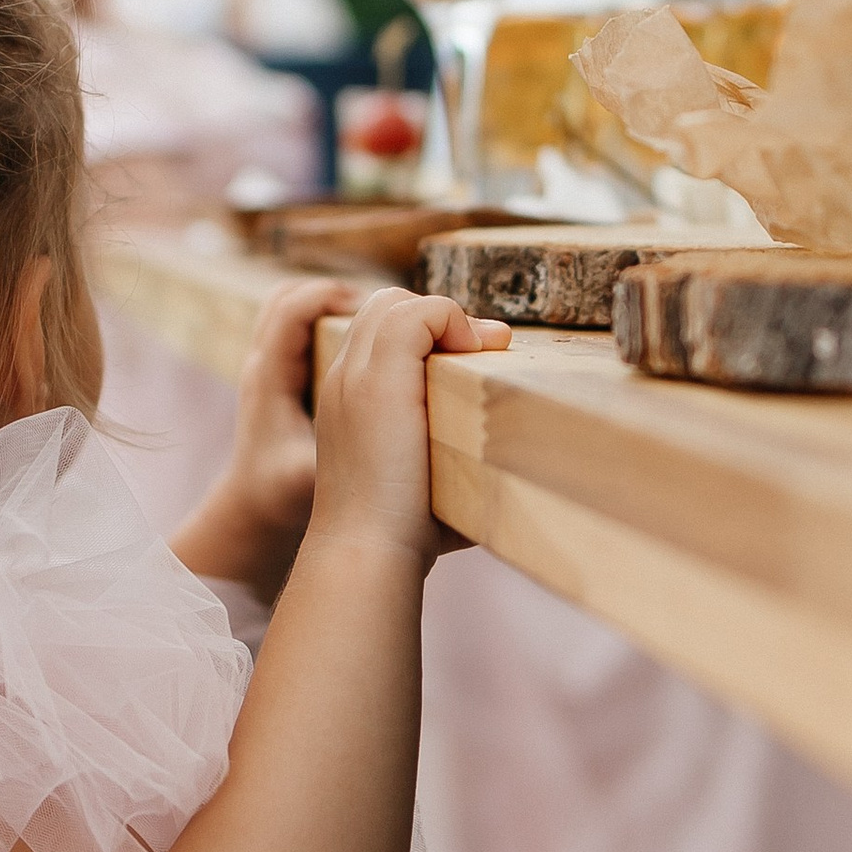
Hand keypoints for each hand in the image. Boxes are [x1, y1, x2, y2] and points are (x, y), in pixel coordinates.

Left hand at [170, 276, 357, 602]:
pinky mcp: (281, 382)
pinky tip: (368, 352)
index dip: (332, 295)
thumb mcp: (309, 477)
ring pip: (296, 313)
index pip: (291, 309)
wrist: (252, 517)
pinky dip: (332, 327)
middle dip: (339, 294)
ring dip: (335, 308)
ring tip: (381, 323)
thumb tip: (384, 432)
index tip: (373, 305)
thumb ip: (336, 452)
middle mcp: (262, 367)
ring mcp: (268, 372)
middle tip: (387, 308)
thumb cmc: (279, 499)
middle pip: (292, 298)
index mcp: (267, 379)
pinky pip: (303, 333)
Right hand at [308, 287, 508, 570]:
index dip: (424, 335)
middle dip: (435, 318)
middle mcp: (343, 378)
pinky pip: (416, 312)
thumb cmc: (403, 531)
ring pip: (395, 302)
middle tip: (478, 351)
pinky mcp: (378, 379)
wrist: (367, 549)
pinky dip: (451, 319)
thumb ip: (453, 460)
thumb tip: (508, 470)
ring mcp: (356, 375)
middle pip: (383, 307)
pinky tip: (474, 353)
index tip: (466, 363)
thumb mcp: (427, 481)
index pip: (377, 332)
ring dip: (445, 318)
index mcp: (347, 398)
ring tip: (478, 352)